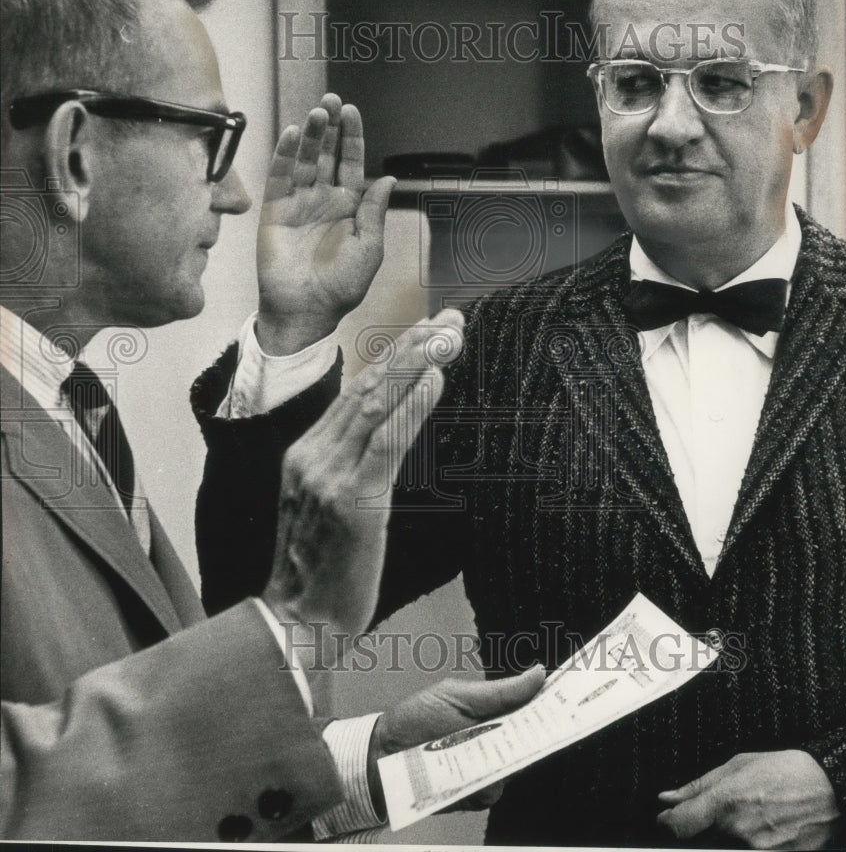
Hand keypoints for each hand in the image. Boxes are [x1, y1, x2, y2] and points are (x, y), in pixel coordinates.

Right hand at [256, 93, 395, 354]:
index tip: (352, 111)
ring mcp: (298, 203)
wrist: (307, 309)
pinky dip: (283, 154)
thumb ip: (374, 211)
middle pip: (326, 154)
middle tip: (331, 101)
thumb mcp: (369, 247)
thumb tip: (386, 178)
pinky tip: (290, 134)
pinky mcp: (274, 211)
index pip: (350, 163)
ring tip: (316, 114)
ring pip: (303, 161)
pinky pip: (279, 177)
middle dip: (329, 128)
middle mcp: (323, 200)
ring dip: (309, 136)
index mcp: (349, 207)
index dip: (351, 138)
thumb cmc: (342, 285)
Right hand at [261, 309, 464, 663]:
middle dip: (411, 347)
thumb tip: (391, 430)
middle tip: (450, 321)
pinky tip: (434, 378)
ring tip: (448, 335)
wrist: (292, 627)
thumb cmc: (317, 573)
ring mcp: (328, 476)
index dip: (395, 358)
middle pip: (368, 386)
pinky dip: (412, 406)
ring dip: (416, 363)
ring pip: (376, 403)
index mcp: (306, 454)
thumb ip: (351, 466)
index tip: (428, 333)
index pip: (357, 392)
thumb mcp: (326, 508)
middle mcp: (312, 456)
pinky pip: (386, 443)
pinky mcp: (352, 502)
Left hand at [367, 666, 546, 817]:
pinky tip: (465, 765)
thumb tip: (539, 674)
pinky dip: (483, 776)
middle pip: (533, 739)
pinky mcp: (478, 793)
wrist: (383, 753)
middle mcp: (498, 742)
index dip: (554, 703)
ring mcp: (490, 769)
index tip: (573, 692)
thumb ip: (501, 691)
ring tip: (482, 740)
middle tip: (550, 716)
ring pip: (516, 765)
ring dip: (505, 753)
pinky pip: (494, 788)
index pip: (534, 709)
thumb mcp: (458, 695)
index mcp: (497, 713)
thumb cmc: (418, 717)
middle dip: (544, 729)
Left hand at [657, 750, 838, 848]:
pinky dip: (748, 842)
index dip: (668, 823)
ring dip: (726, 836)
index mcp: (726, 802)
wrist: (831, 790)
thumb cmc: (787, 772)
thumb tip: (668, 798)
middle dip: (704, 827)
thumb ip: (699, 786)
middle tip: (724, 813)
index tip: (667, 819)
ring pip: (723, 847)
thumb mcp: (738, 766)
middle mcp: (738, 832)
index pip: (679, 824)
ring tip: (750, 816)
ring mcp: (757, 851)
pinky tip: (762, 828)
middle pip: (701, 839)